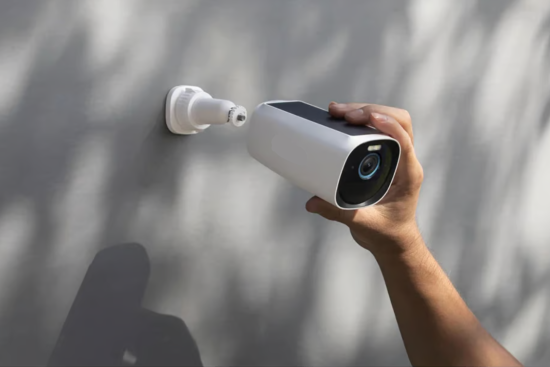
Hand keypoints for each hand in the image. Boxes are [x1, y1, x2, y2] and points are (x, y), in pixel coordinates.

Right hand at [306, 102, 423, 256]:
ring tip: (338, 111)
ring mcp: (396, 157)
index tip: (366, 118)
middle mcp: (405, 161)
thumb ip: (338, 212)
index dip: (387, 124)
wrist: (393, 240)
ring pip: (390, 121)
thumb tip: (313, 202)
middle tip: (345, 114)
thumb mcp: (363, 224)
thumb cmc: (387, 232)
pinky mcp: (385, 157)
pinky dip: (362, 121)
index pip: (404, 140)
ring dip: (366, 111)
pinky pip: (378, 130)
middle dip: (372, 110)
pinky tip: (342, 120)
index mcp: (408, 174)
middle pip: (399, 121)